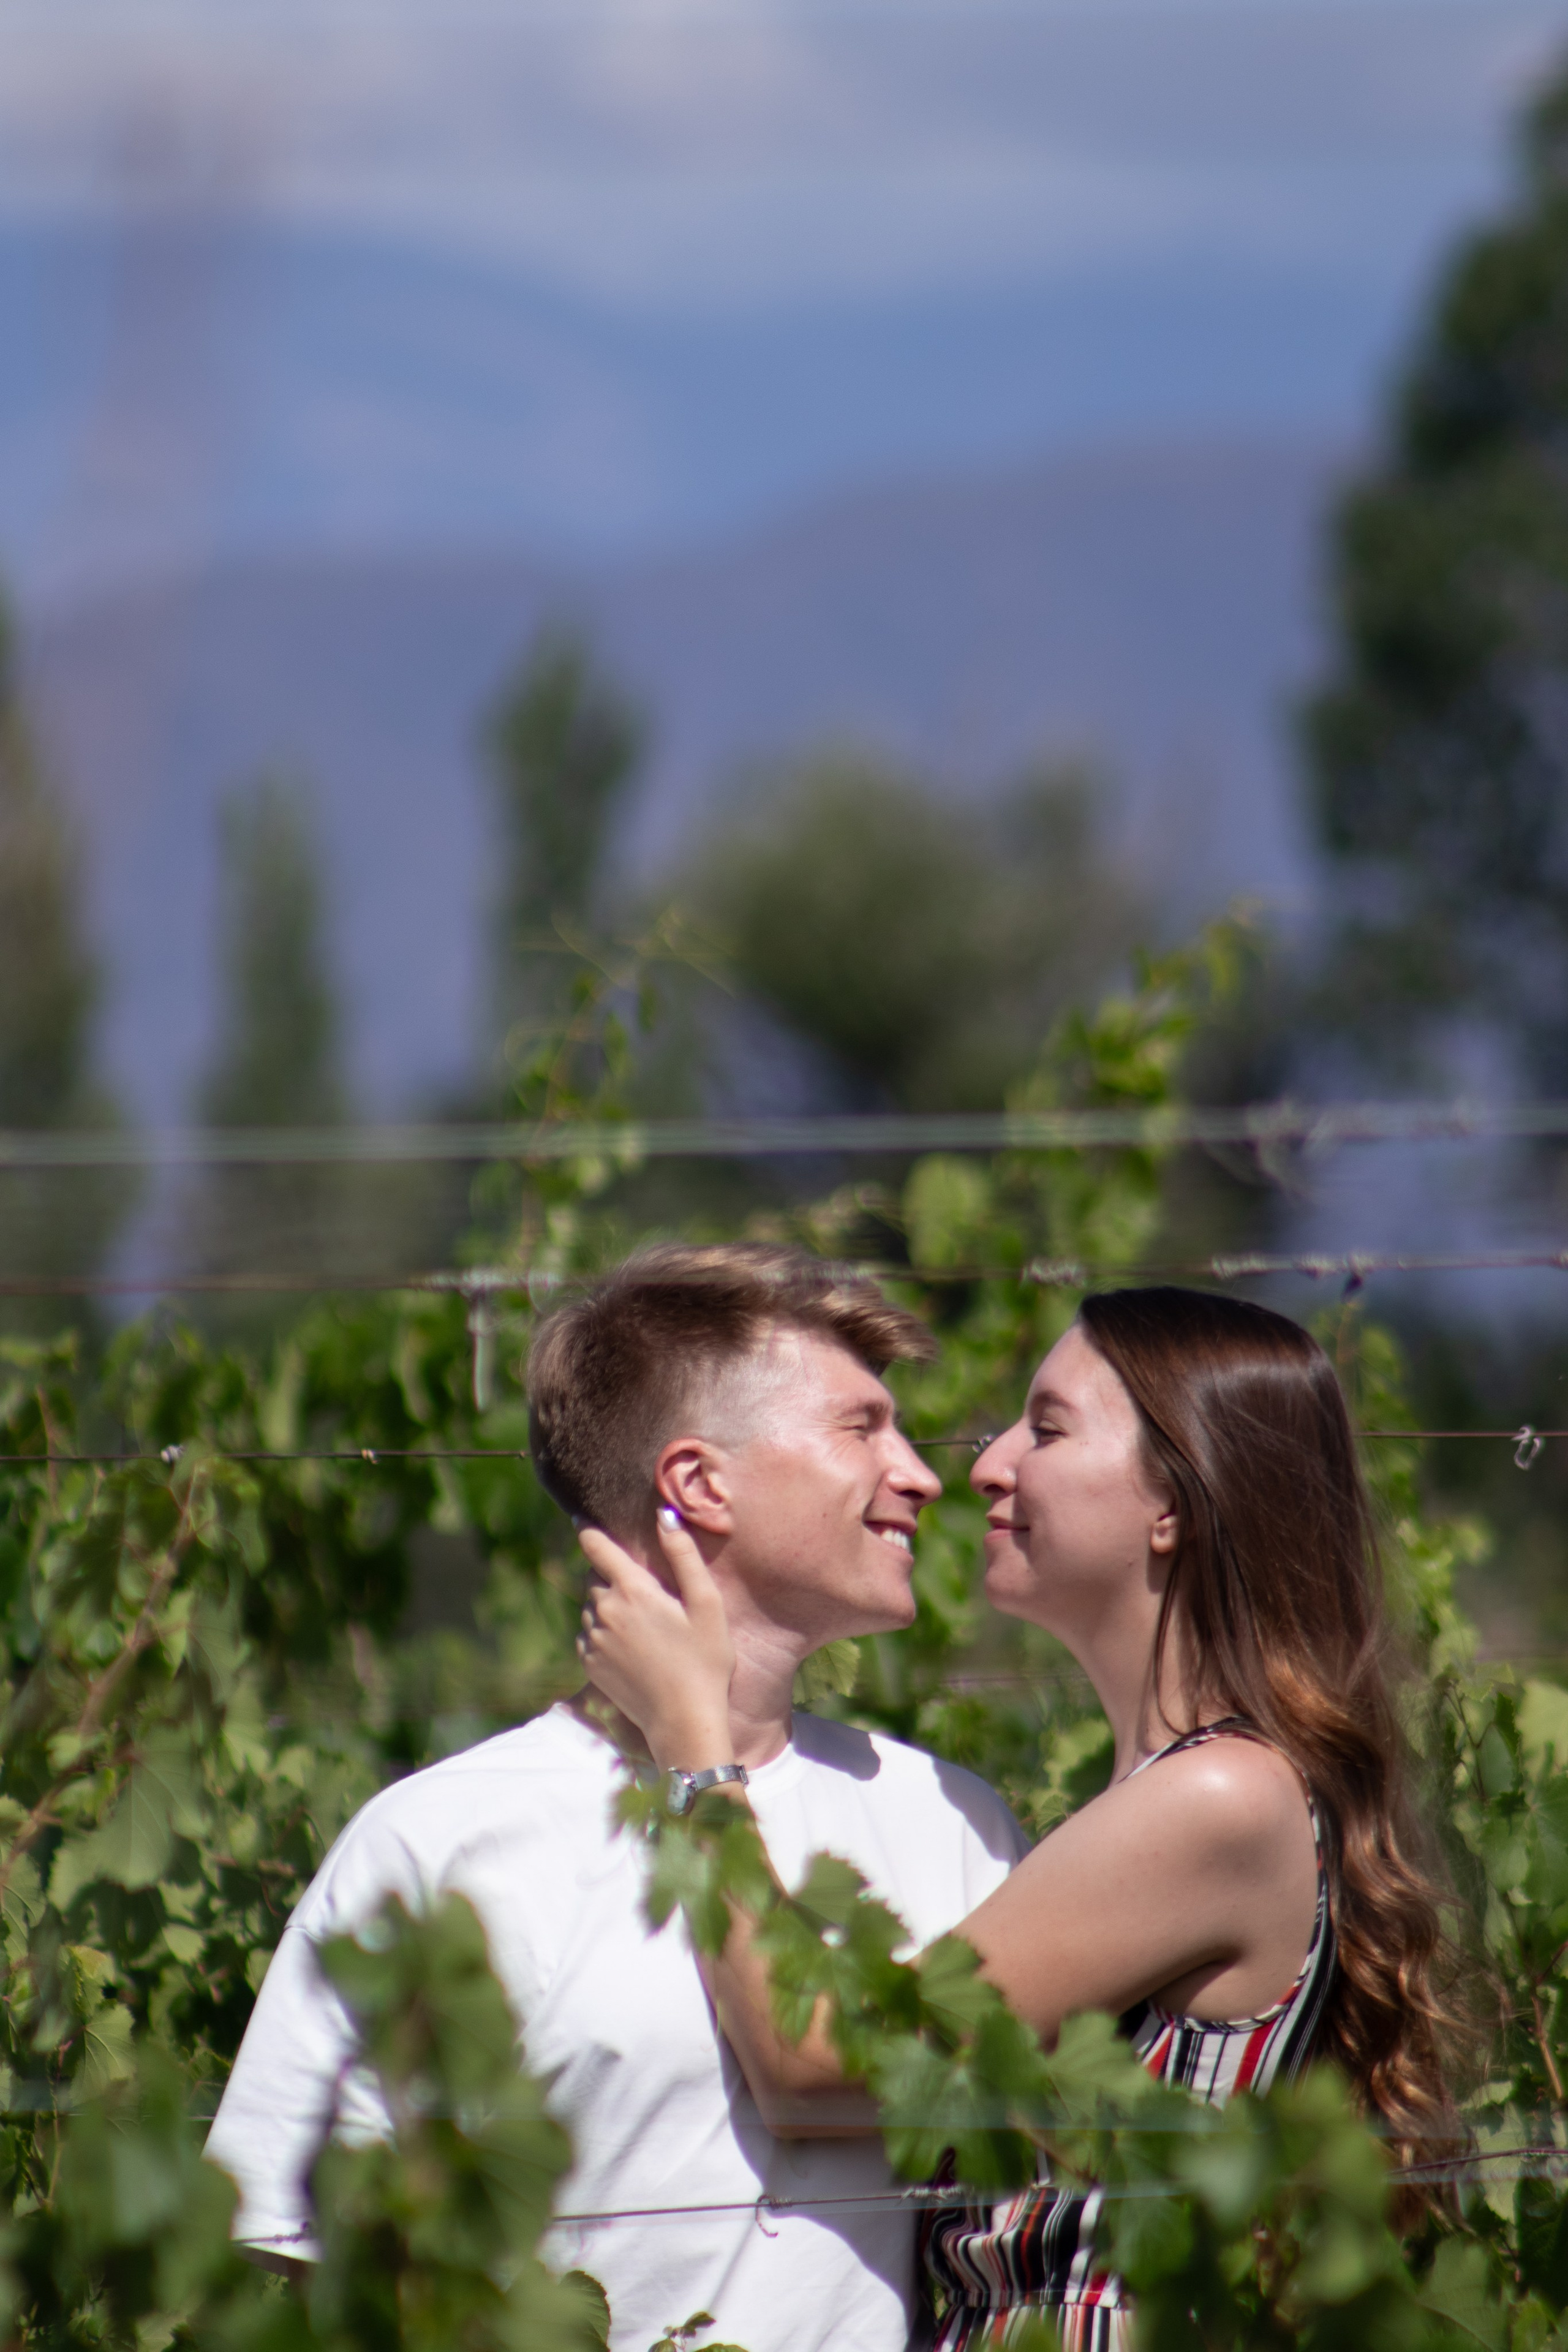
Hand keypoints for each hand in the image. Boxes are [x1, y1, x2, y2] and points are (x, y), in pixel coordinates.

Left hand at [576, 1509, 736, 1768]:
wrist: (684, 1721)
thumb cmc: (704, 1661)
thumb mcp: (706, 1604)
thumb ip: (683, 1555)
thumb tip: (664, 1515)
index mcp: (632, 1590)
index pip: (596, 1546)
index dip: (588, 1530)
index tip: (580, 1519)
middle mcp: (604, 1611)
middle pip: (595, 1577)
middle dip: (612, 1575)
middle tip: (643, 1591)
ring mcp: (593, 1640)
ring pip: (591, 1607)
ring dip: (607, 1605)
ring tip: (642, 1623)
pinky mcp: (590, 1664)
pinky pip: (588, 1635)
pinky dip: (602, 1632)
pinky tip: (630, 1646)